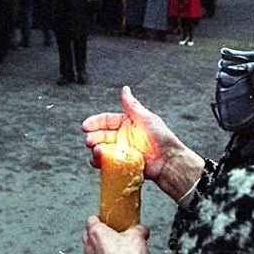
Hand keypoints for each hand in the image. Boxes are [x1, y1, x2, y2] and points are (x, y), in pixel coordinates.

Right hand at [82, 86, 204, 201]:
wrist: (168, 161)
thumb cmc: (161, 137)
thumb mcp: (145, 117)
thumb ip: (132, 105)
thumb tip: (125, 89)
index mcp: (127, 124)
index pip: (106, 121)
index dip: (95, 122)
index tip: (85, 126)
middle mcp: (123, 137)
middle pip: (102, 135)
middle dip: (93, 137)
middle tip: (89, 141)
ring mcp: (122, 151)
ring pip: (103, 149)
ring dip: (96, 150)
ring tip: (97, 151)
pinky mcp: (123, 164)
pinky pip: (107, 163)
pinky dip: (100, 162)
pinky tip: (97, 161)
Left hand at [83, 215, 148, 253]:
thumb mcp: (138, 235)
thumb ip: (138, 229)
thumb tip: (142, 229)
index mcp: (95, 232)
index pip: (91, 219)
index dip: (100, 217)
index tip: (107, 218)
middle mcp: (89, 245)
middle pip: (89, 233)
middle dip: (99, 232)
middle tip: (112, 231)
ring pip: (92, 248)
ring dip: (100, 246)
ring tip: (115, 246)